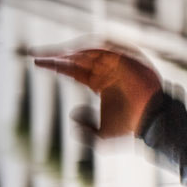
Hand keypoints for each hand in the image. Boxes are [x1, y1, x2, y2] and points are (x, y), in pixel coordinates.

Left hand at [33, 45, 162, 138]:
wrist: (151, 124)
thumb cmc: (129, 129)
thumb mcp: (101, 136)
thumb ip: (85, 130)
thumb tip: (72, 114)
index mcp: (101, 83)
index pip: (73, 70)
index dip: (55, 66)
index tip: (37, 62)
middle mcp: (107, 71)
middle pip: (76, 58)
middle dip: (56, 55)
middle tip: (35, 54)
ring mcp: (117, 64)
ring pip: (89, 52)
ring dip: (70, 51)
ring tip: (52, 54)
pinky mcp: (127, 61)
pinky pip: (107, 50)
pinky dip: (90, 50)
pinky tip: (72, 53)